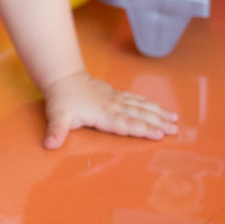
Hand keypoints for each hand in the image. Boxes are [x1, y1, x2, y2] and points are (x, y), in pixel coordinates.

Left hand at [42, 72, 178, 148]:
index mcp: (102, 113)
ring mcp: (116, 99)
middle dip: (157, 122)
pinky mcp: (116, 94)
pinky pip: (137, 99)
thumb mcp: (57, 117)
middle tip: (174, 130)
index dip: (142, 129)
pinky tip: (160, 109)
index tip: (158, 134)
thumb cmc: (61, 99)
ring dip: (158, 112)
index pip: (125, 123)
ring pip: (141, 105)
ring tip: (175, 119)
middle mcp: (113, 105)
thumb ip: (56, 131)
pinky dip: (150, 104)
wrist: (63, 78)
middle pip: (138, 114)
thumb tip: (49, 145)